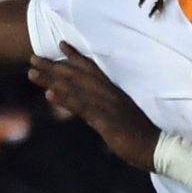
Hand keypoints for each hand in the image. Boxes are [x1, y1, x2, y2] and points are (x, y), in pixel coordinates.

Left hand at [31, 50, 159, 169]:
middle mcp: (110, 94)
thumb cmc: (142, 136)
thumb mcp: (121, 119)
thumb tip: (88, 110)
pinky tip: (49, 94)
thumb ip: (104, 111)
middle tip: (33, 58)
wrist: (159, 148)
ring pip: (75, 88)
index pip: (93, 69)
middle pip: (78, 76)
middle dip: (54, 66)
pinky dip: (65, 99)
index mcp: (115, 92)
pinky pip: (82, 107)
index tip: (60, 44)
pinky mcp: (106, 120)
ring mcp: (107, 105)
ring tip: (32, 73)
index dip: (75, 57)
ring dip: (52, 79)